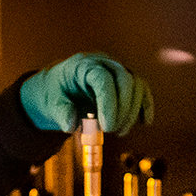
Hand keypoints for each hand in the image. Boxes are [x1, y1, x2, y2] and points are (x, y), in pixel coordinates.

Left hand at [20, 52, 153, 135]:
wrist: (59, 88)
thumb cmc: (55, 94)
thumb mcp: (50, 103)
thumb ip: (61, 112)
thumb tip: (71, 124)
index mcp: (83, 65)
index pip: (103, 79)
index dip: (108, 104)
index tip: (107, 127)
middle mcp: (104, 63)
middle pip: (125, 79)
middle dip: (123, 109)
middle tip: (112, 131)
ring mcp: (117, 70)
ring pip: (137, 84)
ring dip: (133, 110)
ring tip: (120, 132)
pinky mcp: (126, 81)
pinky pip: (142, 90)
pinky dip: (145, 106)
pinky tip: (143, 122)